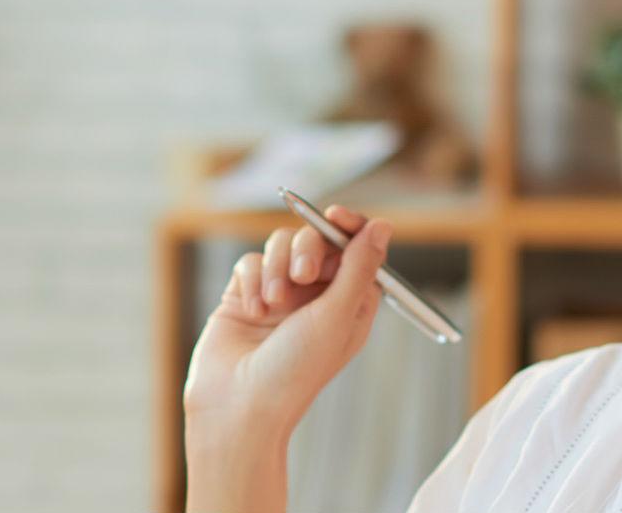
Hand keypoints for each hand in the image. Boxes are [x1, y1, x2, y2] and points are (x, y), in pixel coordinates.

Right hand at [183, 206, 393, 435]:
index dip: (350, 227)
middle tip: (301, 277)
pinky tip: (252, 312)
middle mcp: (317, 296)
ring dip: (275, 269)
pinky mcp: (245, 295)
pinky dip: (251, 282)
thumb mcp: (337, 316)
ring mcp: (280, 294)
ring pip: (280, 245)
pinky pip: (250, 262)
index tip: (335, 216)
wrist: (238, 405)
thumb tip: (382, 226)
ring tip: (270, 305)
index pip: (357, 248)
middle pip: (318, 240)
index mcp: (350, 302)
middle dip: (307, 251)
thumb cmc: (295, 371)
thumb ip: (358, 268)